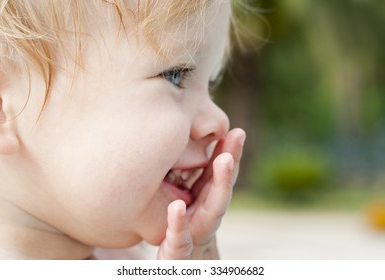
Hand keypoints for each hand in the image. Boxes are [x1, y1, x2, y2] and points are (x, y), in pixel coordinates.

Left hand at [157, 128, 245, 258]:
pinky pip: (179, 239)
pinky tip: (176, 207)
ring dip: (221, 183)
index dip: (230, 152)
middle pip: (221, 187)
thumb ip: (188, 177)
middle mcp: (207, 215)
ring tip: (225, 159)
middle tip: (237, 136)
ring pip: (213, 209)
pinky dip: (178, 224)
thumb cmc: (182, 229)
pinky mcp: (178, 252)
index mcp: (207, 201)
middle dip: (230, 160)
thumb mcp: (184, 200)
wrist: (179, 267)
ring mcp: (197, 233)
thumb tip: (192, 142)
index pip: (221, 174)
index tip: (236, 131)